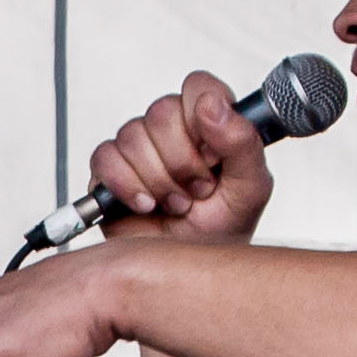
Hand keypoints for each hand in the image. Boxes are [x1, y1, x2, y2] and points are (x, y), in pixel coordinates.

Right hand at [91, 71, 274, 243]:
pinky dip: (127, 185)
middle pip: (161, 111)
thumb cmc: (221, 230)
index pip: (198, 86)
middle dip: (181, 160)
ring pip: (133, 136)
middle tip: (197, 188)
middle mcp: (171, 131)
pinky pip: (105, 159)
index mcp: (209, 124)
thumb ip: (242, 142)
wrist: (187, 269)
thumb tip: (212, 105)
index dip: (201, 116)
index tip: (212, 154)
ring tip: (175, 203)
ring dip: (158, 179)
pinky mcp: (108, 171)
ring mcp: (137, 149)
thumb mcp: (251, 187)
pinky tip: (145, 204)